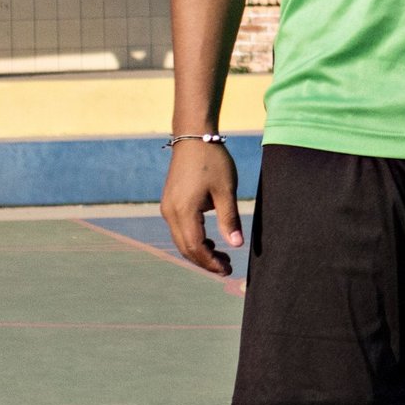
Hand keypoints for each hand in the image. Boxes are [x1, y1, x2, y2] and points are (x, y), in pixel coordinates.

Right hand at [161, 138, 242, 274]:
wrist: (193, 136)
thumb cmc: (212, 161)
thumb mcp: (226, 190)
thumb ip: (229, 219)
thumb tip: (236, 245)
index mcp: (184, 210)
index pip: (196, 247)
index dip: (211, 262)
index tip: (228, 269)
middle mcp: (170, 212)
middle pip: (185, 248)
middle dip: (205, 261)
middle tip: (227, 266)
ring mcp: (167, 207)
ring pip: (180, 240)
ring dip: (199, 252)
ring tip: (221, 256)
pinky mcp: (169, 202)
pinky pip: (179, 229)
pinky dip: (193, 240)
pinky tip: (210, 241)